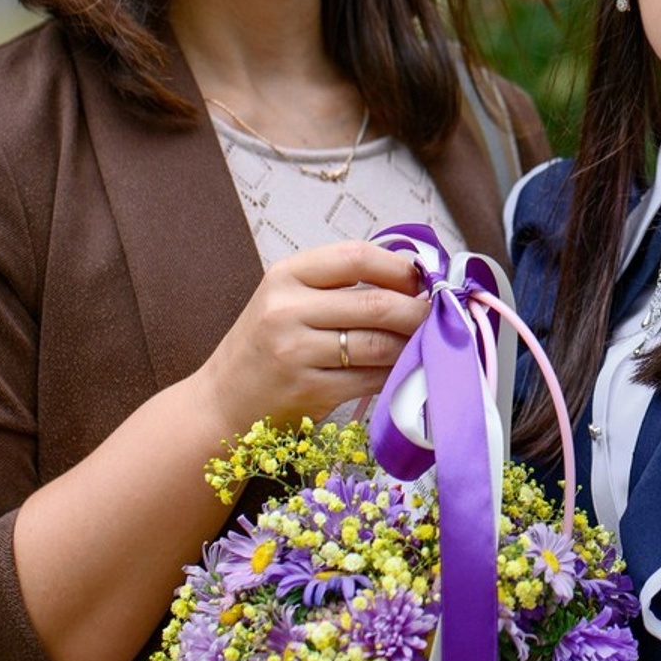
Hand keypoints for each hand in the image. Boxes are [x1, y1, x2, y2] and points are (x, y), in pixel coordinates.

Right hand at [195, 240, 428, 432]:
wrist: (220, 404)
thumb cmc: (265, 345)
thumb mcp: (289, 299)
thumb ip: (340, 284)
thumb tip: (413, 279)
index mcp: (286, 275)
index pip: (356, 256)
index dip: (399, 267)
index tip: (422, 278)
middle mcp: (286, 310)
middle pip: (376, 303)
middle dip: (418, 310)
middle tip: (439, 315)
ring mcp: (296, 353)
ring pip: (379, 344)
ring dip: (413, 343)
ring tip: (428, 341)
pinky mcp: (309, 391)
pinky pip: (371, 378)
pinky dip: (396, 373)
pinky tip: (406, 368)